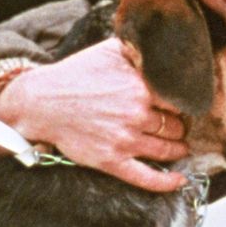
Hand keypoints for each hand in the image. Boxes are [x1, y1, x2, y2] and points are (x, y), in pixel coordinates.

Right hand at [0, 38, 189, 191]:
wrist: (41, 102)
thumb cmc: (76, 74)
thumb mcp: (109, 51)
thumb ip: (139, 48)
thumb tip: (163, 44)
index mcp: (141, 86)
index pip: (180, 99)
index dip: (184, 103)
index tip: (182, 105)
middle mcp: (137, 114)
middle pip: (176, 126)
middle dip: (180, 126)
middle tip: (178, 126)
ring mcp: (125, 140)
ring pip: (167, 149)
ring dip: (178, 149)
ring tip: (180, 146)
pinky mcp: (112, 161)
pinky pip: (147, 177)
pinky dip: (167, 181)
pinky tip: (180, 180)